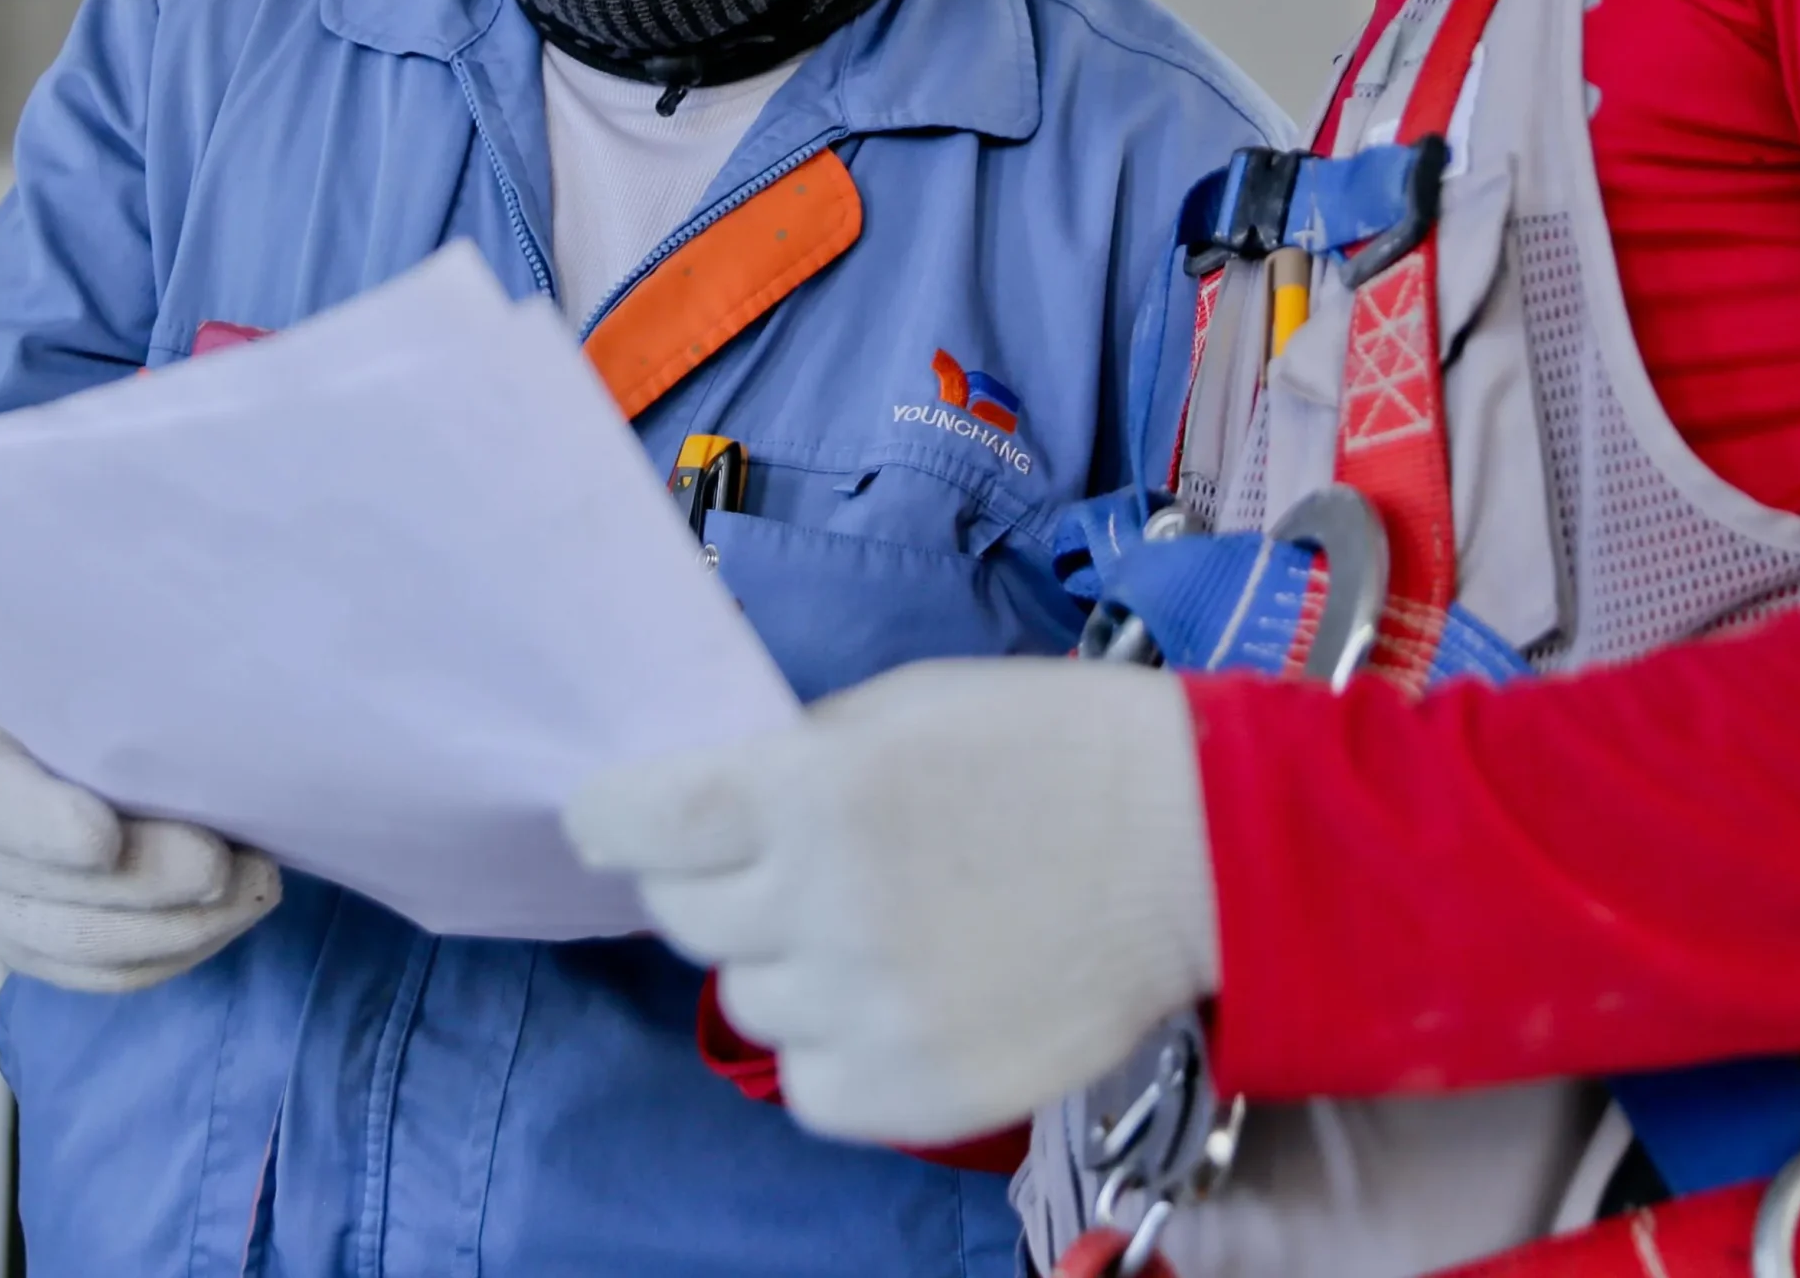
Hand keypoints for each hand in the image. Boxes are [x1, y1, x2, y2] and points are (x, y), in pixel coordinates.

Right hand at [0, 686, 280, 993]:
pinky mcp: (24, 950)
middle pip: (46, 893)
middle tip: (234, 867)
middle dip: (151, 887)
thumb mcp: (55, 652)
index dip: (42, 829)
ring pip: (79, 950)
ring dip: (179, 930)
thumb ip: (101, 671)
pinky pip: (96, 976)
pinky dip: (171, 954)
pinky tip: (229, 918)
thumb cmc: (46, 671)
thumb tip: (198, 664)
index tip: (106, 838)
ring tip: (254, 889)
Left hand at [566, 656, 1219, 1145]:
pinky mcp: (918, 1091)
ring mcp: (870, 1008)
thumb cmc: (1048, 745)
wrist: (1193, 845)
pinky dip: (826, 1044)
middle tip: (762, 862)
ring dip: (776, 961)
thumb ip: (797, 761)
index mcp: (813, 790)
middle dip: (706, 883)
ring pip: (746, 1001)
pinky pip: (808, 1084)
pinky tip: (884, 994)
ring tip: (855, 925)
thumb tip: (709, 806)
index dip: (609, 817)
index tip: (606, 817)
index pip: (641, 821)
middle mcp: (825, 905)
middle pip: (685, 916)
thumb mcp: (903, 708)